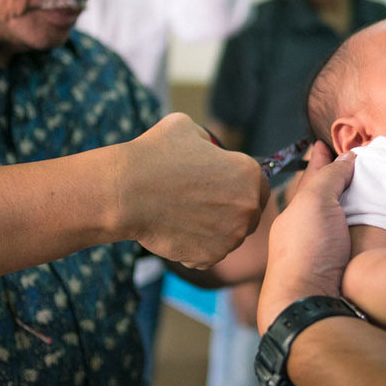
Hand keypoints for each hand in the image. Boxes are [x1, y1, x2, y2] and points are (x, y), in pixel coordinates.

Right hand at [118, 113, 268, 268]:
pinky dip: (195, 247)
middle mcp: (248, 207)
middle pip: (248, 213)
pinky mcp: (210, 258)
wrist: (126, 192)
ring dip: (213, 229)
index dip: (241, 186)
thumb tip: (209, 148)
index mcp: (248, 174)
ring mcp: (231, 237)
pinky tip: (176, 230)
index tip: (224, 187)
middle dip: (230, 210)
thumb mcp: (186, 128)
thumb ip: (208, 140)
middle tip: (201, 202)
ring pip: (229, 236)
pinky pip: (209, 255)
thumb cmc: (154, 155)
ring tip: (183, 214)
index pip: (259, 185)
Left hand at [256, 142, 355, 332]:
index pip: (312, 178)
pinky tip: (380, 226)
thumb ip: (329, 178)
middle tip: (356, 162)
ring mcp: (325, 252)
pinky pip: (358, 239)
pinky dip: (367, 227)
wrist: (309, 304)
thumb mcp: (314, 203)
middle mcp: (308, 230)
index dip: (320, 159)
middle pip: (326, 198)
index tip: (325, 143)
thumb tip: (346, 159)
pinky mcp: (345, 270)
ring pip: (341, 220)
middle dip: (337, 181)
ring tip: (374, 188)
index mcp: (297, 212)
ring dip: (355, 205)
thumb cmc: (306, 250)